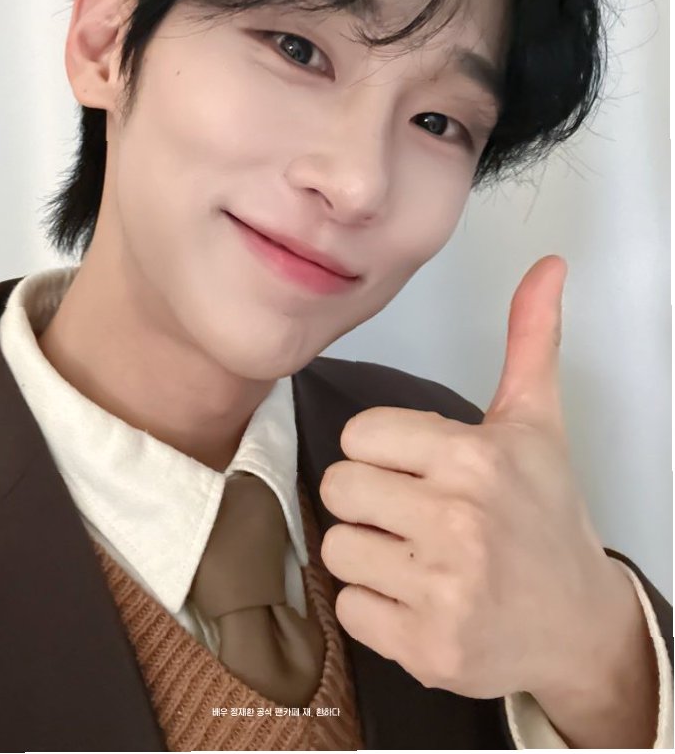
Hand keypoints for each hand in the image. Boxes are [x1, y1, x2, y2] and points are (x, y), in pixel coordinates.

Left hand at [319, 255, 628, 700]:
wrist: (579, 622)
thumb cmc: (546, 516)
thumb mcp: (538, 423)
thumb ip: (530, 339)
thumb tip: (547, 265)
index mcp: (473, 457)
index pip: (357, 434)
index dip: (380, 450)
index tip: (415, 466)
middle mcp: (457, 521)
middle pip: (338, 487)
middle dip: (369, 499)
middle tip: (414, 512)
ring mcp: (442, 591)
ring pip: (336, 547)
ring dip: (368, 552)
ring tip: (418, 556)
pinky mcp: (428, 650)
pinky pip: (348, 608)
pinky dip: (375, 606)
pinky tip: (419, 598)